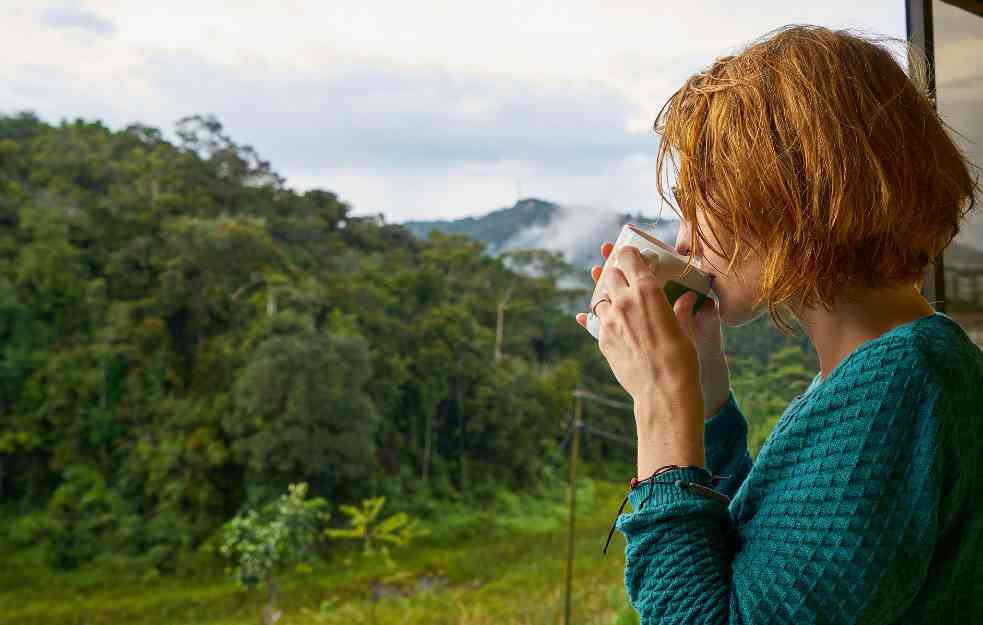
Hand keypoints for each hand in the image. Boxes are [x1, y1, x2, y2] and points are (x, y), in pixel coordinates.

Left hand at [574, 244, 704, 471]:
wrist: (662, 391)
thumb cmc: (682, 358)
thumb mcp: (685, 328)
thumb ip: (679, 309)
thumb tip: (685, 298)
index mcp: (647, 291)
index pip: (630, 259)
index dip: (629, 254)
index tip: (630, 254)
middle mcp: (624, 301)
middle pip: (611, 275)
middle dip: (617, 274)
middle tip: (625, 279)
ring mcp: (609, 320)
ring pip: (600, 298)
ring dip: (608, 297)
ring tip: (618, 303)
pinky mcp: (601, 339)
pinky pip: (597, 321)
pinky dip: (605, 319)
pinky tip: (613, 323)